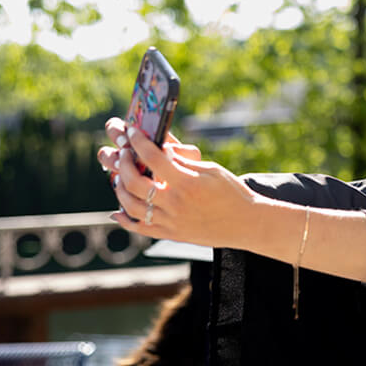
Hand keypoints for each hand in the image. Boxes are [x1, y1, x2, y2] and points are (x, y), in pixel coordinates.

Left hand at [107, 124, 261, 248]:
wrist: (246, 224)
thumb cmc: (232, 193)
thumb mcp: (212, 170)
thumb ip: (184, 161)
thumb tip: (163, 150)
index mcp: (187, 183)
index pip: (154, 158)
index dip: (139, 142)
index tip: (132, 131)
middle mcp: (175, 203)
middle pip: (135, 183)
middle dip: (124, 164)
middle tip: (124, 154)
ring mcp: (171, 221)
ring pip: (132, 206)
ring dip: (120, 190)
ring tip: (120, 178)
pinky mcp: (171, 234)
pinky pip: (140, 228)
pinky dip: (125, 220)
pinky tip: (118, 210)